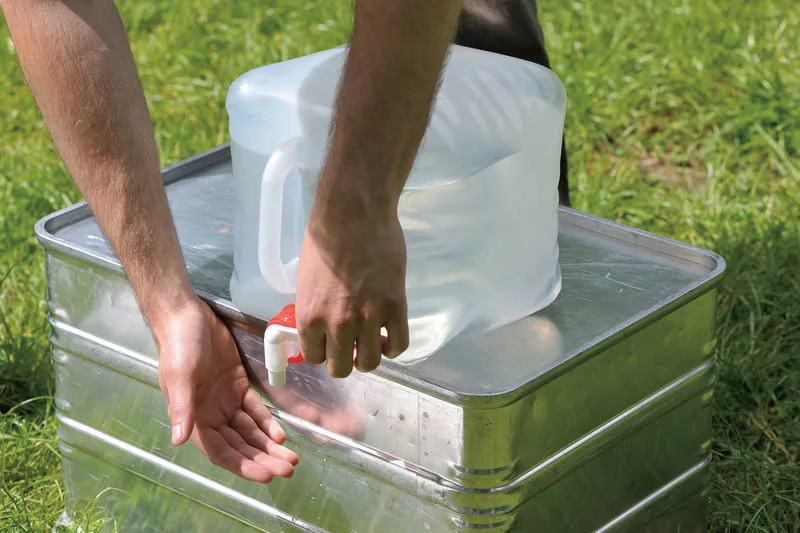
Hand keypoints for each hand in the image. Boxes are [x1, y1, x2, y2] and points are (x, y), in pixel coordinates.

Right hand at [154, 298, 298, 482]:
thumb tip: (178, 439)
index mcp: (193, 419)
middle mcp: (210, 415)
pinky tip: (282, 435)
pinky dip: (268, 423)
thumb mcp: (180, 376)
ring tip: (291, 459)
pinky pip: (255, 410)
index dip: (243, 465)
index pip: (221, 451)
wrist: (188, 316)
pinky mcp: (238, 386)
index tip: (266, 475)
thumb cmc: (179, 346)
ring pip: (250, 431)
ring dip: (269, 446)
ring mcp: (225, 402)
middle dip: (263, 459)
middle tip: (288, 470)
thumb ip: (182, 407)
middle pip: (240, 446)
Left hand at [295, 211, 409, 377]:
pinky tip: (388, 335)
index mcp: (309, 317)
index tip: (329, 343)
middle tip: (351, 345)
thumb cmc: (323, 238)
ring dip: (369, 356)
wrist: (353, 213)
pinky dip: (393, 346)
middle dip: (345, 360)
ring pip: (370, 362)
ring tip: (371, 341)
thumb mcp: (306, 280)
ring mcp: (368, 318)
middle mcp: (337, 324)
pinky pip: (398, 344)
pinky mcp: (395, 307)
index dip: (323, 352)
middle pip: (341, 368)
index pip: (315, 357)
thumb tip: (320, 326)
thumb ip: (313, 308)